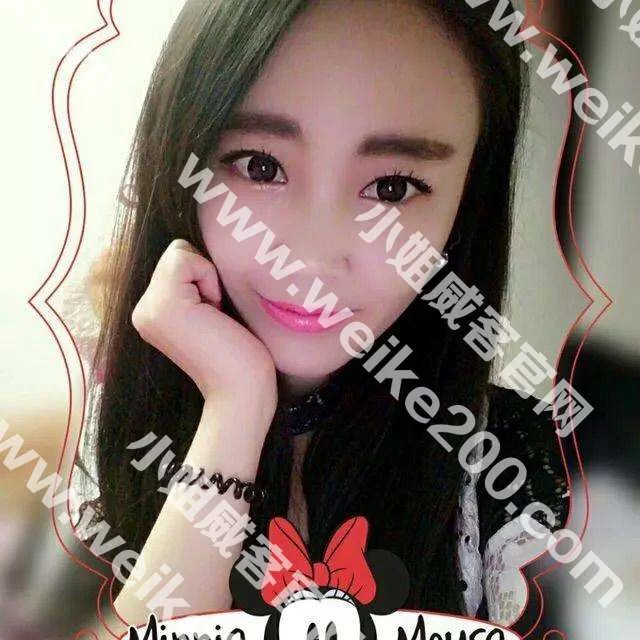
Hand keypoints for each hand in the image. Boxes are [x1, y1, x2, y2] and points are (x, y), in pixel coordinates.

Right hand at [131, 239, 276, 413]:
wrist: (241, 391)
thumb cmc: (238, 356)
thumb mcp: (209, 311)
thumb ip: (194, 286)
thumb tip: (196, 248)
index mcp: (152, 313)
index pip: (175, 262)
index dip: (203, 277)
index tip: (214, 315)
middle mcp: (142, 310)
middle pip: (176, 253)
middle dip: (204, 275)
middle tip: (215, 316)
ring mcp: (148, 307)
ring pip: (179, 252)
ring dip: (206, 278)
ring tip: (213, 316)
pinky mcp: (162, 304)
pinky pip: (185, 258)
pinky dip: (207, 277)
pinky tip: (214, 311)